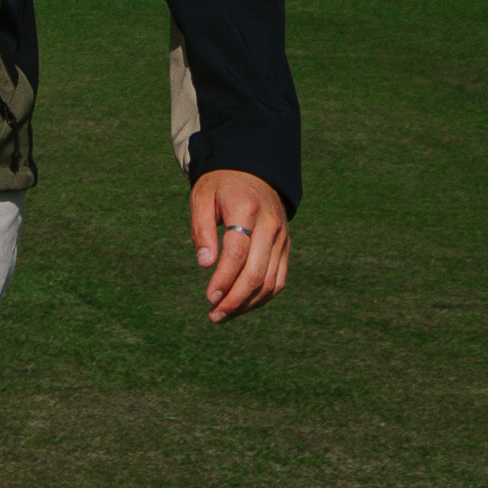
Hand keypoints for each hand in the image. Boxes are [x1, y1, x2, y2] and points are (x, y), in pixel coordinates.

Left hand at [191, 171, 289, 319]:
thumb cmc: (220, 187)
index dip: (224, 277)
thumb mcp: (202, 198)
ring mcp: (282, 238)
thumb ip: (201, 229)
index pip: (238, 251)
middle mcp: (270, 225)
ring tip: (223, 314)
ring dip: (247, 304)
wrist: (252, 173)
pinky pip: (278, 280)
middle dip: (235, 299)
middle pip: (256, 272)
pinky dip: (262, 297)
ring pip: (270, 281)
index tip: (210, 297)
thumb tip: (205, 264)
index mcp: (247, 209)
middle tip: (214, 315)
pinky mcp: (286, 247)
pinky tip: (241, 305)